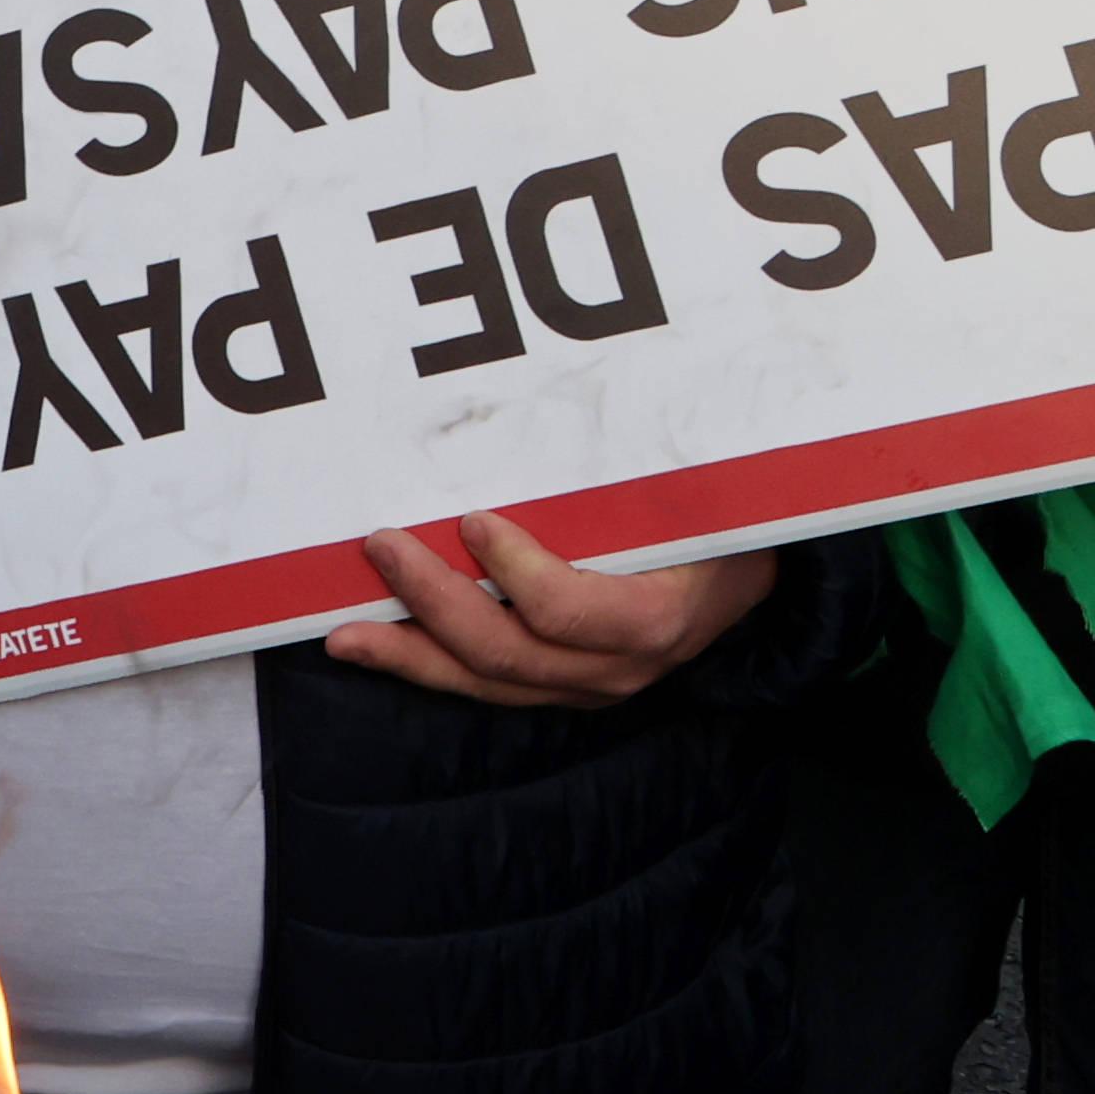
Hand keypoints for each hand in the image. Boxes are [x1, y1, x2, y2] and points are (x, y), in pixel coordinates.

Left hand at [326, 514, 773, 708]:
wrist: (750, 584)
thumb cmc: (713, 524)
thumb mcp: (693, 498)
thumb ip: (636, 477)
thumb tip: (572, 403)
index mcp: (654, 619)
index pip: (569, 611)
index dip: (516, 571)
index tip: (472, 521)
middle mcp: (618, 668)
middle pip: (510, 653)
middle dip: (434, 604)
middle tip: (380, 548)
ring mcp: (586, 687)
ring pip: (487, 683)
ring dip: (410, 654)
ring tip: (344, 636)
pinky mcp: (559, 690)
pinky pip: (486, 686)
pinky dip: (426, 665)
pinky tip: (377, 646)